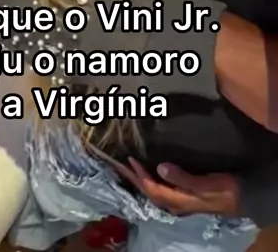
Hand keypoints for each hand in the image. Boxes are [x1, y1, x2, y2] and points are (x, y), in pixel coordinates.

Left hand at [115, 158, 240, 216]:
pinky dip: (151, 179)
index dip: (138, 174)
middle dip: (133, 177)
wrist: (242, 196)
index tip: (129, 159)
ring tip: (129, 166)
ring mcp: (179, 199)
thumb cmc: (223, 189)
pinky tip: (149, 171)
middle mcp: (175, 202)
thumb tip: (159, 167)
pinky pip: (161, 187)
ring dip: (140, 179)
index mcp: (177, 200)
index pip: (151, 188)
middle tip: (119, 163)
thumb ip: (182, 177)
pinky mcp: (184, 194)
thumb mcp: (204, 184)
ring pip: (153, 190)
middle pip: (148, 190)